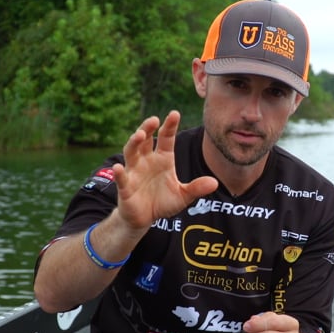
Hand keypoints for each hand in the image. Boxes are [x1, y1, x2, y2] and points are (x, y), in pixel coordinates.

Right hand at [112, 110, 217, 229]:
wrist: (145, 218)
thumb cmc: (163, 202)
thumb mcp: (183, 196)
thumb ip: (196, 188)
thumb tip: (215, 183)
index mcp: (163, 159)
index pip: (166, 138)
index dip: (170, 126)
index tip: (174, 113)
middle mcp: (146, 161)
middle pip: (145, 140)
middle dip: (148, 128)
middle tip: (154, 119)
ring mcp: (134, 172)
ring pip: (131, 152)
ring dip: (134, 143)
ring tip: (139, 135)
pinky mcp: (125, 187)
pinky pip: (122, 178)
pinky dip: (119, 173)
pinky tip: (118, 167)